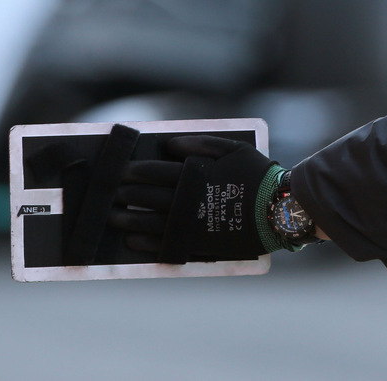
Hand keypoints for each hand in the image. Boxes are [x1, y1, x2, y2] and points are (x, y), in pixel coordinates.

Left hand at [108, 135, 290, 262]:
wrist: (278, 210)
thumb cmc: (256, 175)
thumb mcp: (232, 148)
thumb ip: (199, 143)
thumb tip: (169, 145)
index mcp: (192, 174)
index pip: (153, 171)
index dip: (132, 171)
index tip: (118, 172)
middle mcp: (187, 199)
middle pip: (146, 196)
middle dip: (124, 194)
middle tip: (108, 194)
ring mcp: (190, 224)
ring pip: (149, 221)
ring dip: (127, 219)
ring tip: (111, 218)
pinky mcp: (197, 244)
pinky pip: (164, 244)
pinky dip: (145, 242)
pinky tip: (132, 240)